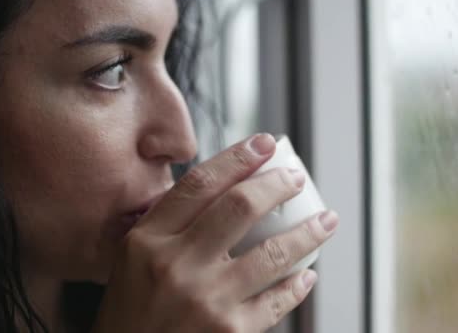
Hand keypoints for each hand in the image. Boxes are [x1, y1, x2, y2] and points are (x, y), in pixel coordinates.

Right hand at [91, 133, 337, 332]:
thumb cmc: (132, 310)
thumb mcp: (131, 258)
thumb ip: (168, 222)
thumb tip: (222, 189)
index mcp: (148, 240)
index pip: (200, 184)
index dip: (238, 157)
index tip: (263, 144)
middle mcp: (176, 265)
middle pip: (240, 206)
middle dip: (278, 184)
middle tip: (295, 178)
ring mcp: (206, 300)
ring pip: (273, 253)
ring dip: (308, 232)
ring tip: (326, 220)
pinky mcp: (231, 332)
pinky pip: (277, 301)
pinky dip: (298, 284)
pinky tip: (306, 274)